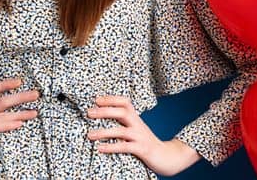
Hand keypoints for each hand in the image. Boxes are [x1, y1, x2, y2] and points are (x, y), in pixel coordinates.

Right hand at [0, 78, 39, 168]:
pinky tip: (18, 124)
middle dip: (21, 97)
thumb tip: (18, 118)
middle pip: (2, 100)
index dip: (6, 84)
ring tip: (34, 112)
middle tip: (36, 94)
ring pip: (1, 113)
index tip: (20, 81)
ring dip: (20, 112)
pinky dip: (7, 125)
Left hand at [84, 95, 201, 175]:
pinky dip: (111, 147)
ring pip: (122, 131)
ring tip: (90, 134)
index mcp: (136, 119)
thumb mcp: (136, 130)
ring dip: (104, 132)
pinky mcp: (142, 150)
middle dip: (105, 111)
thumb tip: (102, 120)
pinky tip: (100, 148)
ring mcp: (141, 137)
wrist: (167, 157)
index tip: (96, 99)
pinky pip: (125, 147)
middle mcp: (139, 125)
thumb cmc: (146, 143)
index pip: (125, 102)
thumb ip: (123, 124)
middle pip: (123, 112)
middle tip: (89, 113)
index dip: (111, 99)